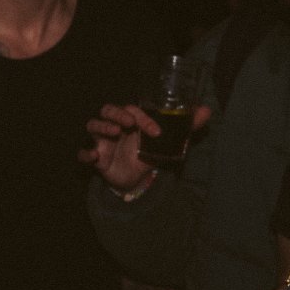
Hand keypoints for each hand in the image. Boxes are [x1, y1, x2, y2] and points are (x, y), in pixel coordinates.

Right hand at [80, 103, 210, 192]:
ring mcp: (103, 141)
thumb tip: (207, 109)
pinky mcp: (96, 158)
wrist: (136, 179)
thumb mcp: (168, 141)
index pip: (132, 110)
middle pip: (107, 110)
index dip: (142, 117)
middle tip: (128, 123)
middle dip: (116, 113)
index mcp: (131, 120)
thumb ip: (187, 126)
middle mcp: (115, 127)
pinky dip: (85, 153)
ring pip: (92, 125)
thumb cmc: (148, 153)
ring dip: (101, 126)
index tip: (156, 131)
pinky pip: (83, 152)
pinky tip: (94, 156)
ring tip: (114, 133)